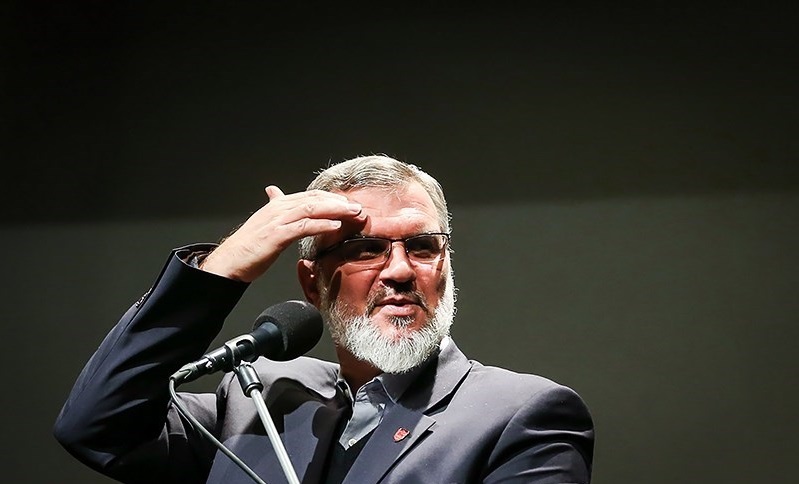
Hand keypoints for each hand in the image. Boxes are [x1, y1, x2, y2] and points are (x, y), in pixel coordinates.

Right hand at [199, 185, 364, 281]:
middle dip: (339, 202)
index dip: (333, 198)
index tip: (350, 204)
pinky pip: (302, 227)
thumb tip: (274, 191)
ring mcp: (277, 220)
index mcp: (278, 205)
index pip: (311, 196)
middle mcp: (279, 208)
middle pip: (315, 199)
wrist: (229, 262)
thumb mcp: (264, 222)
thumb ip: (275, 208)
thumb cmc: (248, 246)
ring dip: (335, 209)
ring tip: (353, 213)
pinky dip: (320, 224)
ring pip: (311, 208)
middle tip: (359, 207)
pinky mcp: (276, 235)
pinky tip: (335, 226)